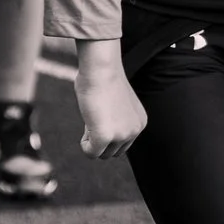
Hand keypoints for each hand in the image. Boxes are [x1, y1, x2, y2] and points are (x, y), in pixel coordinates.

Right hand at [76, 44, 145, 158]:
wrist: (101, 68)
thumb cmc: (103, 78)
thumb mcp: (116, 103)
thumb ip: (115, 118)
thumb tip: (103, 125)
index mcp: (139, 123)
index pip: (122, 143)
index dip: (108, 133)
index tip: (102, 115)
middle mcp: (134, 130)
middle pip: (113, 152)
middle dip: (100, 140)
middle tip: (95, 118)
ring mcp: (121, 134)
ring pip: (102, 154)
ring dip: (92, 141)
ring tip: (91, 119)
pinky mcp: (105, 136)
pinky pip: (91, 153)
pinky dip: (85, 145)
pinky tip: (86, 125)